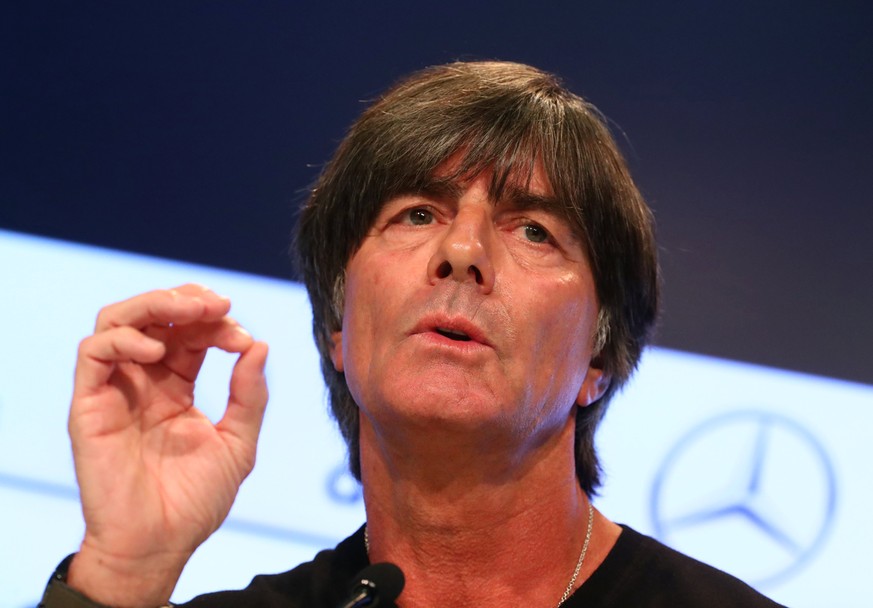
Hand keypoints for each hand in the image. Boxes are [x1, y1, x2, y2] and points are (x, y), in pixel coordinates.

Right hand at [66, 284, 268, 605]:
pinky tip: (156, 348)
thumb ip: (249, 396)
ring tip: (191, 310)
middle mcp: (144, 381)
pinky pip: (94, 352)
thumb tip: (259, 344)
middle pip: (155, 316)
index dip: (216, 324)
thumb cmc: (195, 502)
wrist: (160, 544)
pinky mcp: (90, 404)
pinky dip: (123, 337)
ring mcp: (116, 390)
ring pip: (118, 321)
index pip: (191, 334)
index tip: (242, 337)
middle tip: (220, 305)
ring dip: (155, 304)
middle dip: (188, 301)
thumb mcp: (237, 444)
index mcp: (176, 387)